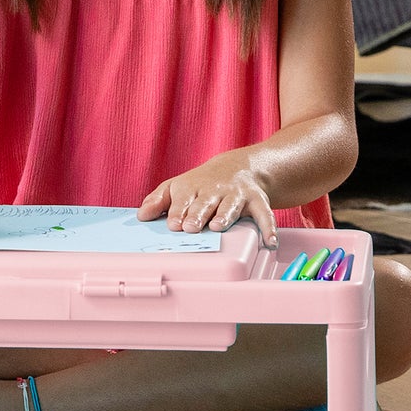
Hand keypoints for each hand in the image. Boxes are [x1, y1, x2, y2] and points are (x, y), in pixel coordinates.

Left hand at [137, 158, 277, 248]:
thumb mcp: (177, 187)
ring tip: (218, 227)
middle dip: (197, 214)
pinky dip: (268, 228)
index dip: (177, 211)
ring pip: (231, 206)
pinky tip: (269, 242)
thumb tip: (141, 216)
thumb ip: (158, 200)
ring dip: (225, 216)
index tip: (173, 224)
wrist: (240, 167)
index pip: (182, 200)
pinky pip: (264, 215)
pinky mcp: (257, 201)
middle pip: (205, 203)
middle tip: (190, 227)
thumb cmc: (202, 184)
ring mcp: (236, 195)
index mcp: (192, 187)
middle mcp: (214, 190)